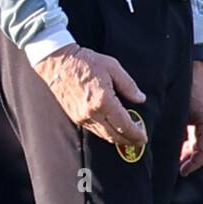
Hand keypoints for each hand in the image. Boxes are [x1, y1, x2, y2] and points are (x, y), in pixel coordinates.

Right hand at [33, 44, 147, 148]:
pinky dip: (106, 133)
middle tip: (139, 142)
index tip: (144, 137)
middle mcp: (92, 113)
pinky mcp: (75, 117)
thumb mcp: (112, 66)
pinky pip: (94, 131)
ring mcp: (82, 117)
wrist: (58, 63)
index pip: (124, 124)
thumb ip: (128, 84)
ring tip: (128, 138)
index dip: (135, 134)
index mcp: (103, 101)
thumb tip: (140, 98)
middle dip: (128, 141)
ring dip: (117, 139)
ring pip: (103, 135)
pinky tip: (112, 130)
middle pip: (114, 135)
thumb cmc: (85, 61)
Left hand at [180, 62, 202, 176]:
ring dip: (188, 149)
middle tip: (176, 167)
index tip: (181, 171)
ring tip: (174, 156)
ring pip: (200, 141)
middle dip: (189, 159)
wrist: (194, 61)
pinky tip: (176, 139)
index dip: (192, 164)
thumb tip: (157, 142)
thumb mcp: (177, 107)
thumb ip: (173, 126)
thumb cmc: (186, 82)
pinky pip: (199, 132)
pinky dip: (189, 139)